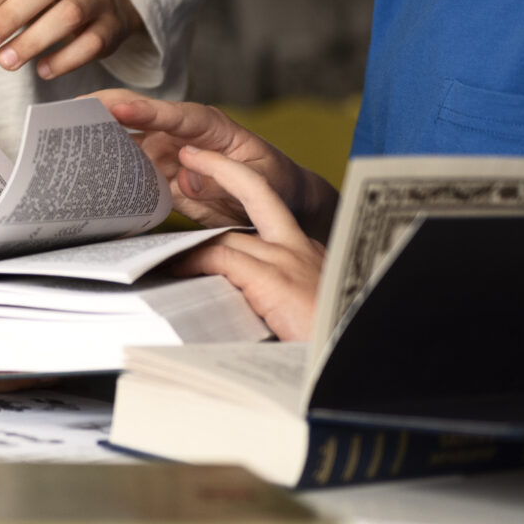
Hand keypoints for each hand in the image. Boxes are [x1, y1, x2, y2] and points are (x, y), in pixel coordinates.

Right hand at [87, 90, 332, 234]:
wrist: (281, 203)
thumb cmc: (278, 184)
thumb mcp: (264, 182)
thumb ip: (226, 177)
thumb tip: (186, 173)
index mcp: (212, 127)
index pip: (173, 115)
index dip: (143, 112)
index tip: (116, 110)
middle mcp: (182, 134)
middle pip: (135, 117)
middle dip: (101, 111)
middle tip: (63, 115)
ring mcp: (167, 153)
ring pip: (123, 141)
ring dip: (94, 140)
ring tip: (57, 142)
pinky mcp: (160, 174)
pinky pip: (127, 169)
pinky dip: (104, 169)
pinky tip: (79, 173)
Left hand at [171, 150, 324, 341]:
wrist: (357, 366)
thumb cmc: (331, 347)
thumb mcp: (305, 312)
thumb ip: (275, 297)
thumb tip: (237, 299)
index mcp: (312, 255)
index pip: (272, 214)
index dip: (243, 194)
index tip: (218, 188)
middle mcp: (303, 250)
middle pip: (257, 196)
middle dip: (225, 170)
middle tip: (192, 157)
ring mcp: (289, 262)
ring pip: (229, 234)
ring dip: (194, 236)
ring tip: (165, 241)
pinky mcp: (274, 280)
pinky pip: (221, 258)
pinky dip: (193, 260)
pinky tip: (176, 267)